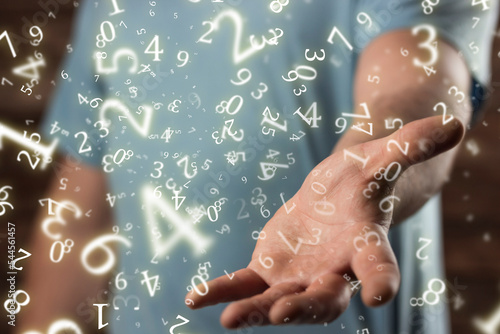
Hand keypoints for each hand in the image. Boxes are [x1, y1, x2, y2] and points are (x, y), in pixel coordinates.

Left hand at [186, 116, 463, 327]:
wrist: (334, 199)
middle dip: (303, 306)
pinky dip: (223, 291)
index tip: (382, 295)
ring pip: (279, 299)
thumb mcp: (382, 157)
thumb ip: (411, 145)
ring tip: (229, 318)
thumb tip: (454, 123)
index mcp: (364, 245)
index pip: (378, 265)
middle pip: (323, 297)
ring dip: (256, 309)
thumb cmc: (362, 180)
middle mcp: (335, 271)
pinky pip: (246, 284)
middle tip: (280, 315)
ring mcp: (299, 276)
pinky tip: (195, 299)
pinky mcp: (270, 271)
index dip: (382, 277)